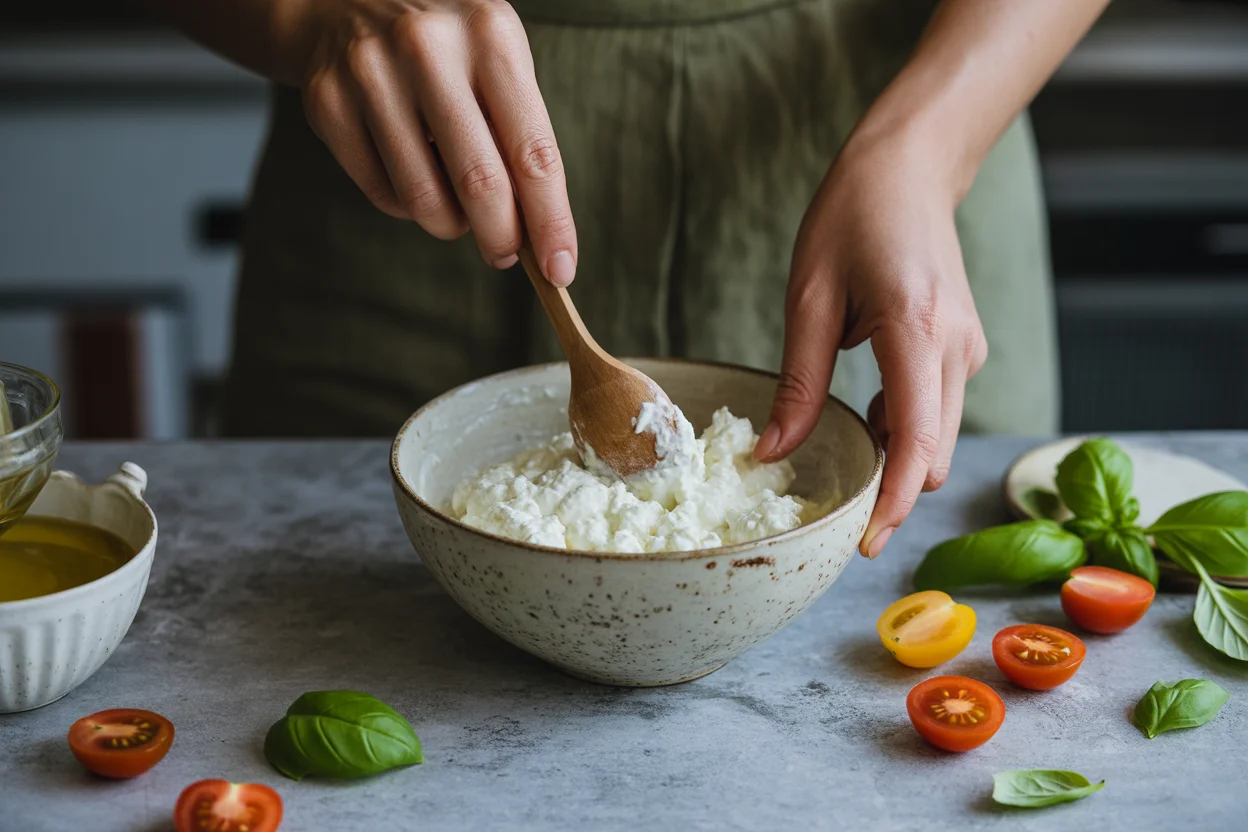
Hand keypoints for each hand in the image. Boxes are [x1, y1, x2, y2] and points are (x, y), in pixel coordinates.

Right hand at [291, 0, 576, 283]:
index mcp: (490, 34)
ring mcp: (370, 72)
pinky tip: (415, 177)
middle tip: (505, 255)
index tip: (560, 269)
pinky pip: (381, 193)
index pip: (533, 152)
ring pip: (423, 199)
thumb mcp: (496, 61)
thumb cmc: (447, 46)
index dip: (550, 221)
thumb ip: (519, 136)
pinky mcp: (328, 101)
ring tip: (457, 209)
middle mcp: (429, 46)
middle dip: (500, 238)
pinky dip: (407, 206)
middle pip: (479, 183)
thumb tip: (542, 235)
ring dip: (450, 224)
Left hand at [754, 128, 987, 556]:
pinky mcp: (963, 348)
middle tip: (838, 519)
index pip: (916, 442)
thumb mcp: (809, 297)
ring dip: (898, 463)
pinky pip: (937, 410)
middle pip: (934, 454)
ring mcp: (969, 349)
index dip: (892, 503)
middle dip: (893, 494)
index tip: (863, 545)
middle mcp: (957, 348)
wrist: (910, 168)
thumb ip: (798, 383)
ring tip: (845, 467)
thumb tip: (774, 453)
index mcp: (918, 332)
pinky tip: (865, 423)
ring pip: (939, 438)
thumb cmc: (853, 217)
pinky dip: (905, 432)